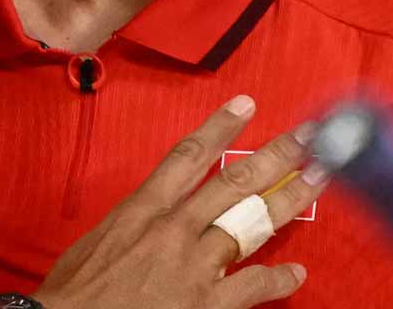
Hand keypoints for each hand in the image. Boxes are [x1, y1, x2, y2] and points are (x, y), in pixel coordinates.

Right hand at [33, 97, 321, 308]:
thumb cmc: (75, 293)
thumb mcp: (98, 243)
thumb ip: (132, 225)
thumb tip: (149, 219)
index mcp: (143, 210)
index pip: (188, 157)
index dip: (220, 128)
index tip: (245, 104)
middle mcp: (174, 229)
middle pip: (234, 182)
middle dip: (275, 156)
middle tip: (307, 137)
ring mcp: (194, 264)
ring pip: (252, 223)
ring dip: (289, 200)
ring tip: (318, 180)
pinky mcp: (207, 303)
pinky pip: (253, 285)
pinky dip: (277, 279)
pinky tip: (296, 273)